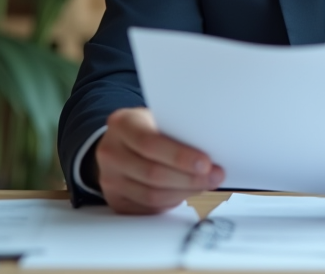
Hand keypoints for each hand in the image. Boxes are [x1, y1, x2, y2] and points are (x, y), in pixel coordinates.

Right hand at [94, 107, 224, 214]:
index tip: (206, 163)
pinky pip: (148, 207)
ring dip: (184, 192)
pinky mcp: (116, 200)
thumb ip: (178, 130)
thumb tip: (211, 151)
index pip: (150, 143)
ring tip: (205, 184)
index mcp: (122, 124)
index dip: (180, 156)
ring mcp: (110, 179)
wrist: (120, 143)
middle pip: (152, 173)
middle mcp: (110, 152)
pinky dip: (172, 202)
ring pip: (152, 195)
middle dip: (189, 178)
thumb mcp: (158, 118)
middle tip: (214, 176)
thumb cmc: (147, 128)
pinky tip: (186, 192)